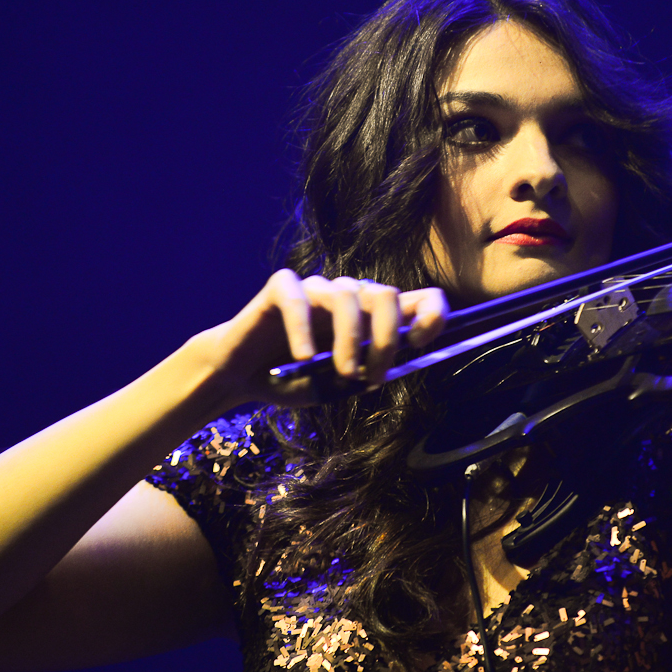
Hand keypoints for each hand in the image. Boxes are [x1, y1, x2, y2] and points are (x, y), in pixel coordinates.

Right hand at [192, 270, 448, 407]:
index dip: (431, 314)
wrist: (240, 376)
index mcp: (371, 317)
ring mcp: (316, 288)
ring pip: (347, 295)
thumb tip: (394, 366)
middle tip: (374, 376)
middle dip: (387, 338)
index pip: (420, 298)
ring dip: (350, 340)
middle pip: (386, 294)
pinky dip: (304, 330)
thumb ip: (367, 371)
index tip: (420, 343)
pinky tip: (303, 358)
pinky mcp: (281, 288)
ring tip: (343, 375)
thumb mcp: (339, 383)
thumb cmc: (294, 378)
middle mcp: (349, 295)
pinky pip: (299, 299)